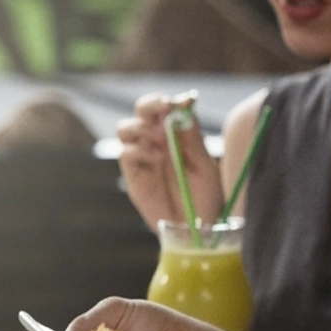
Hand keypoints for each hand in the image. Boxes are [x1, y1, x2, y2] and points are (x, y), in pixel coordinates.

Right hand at [117, 92, 223, 229]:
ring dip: (142, 128)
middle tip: (164, 109)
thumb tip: (186, 103)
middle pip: (142, 110)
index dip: (171, 100)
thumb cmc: (205, 197)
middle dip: (150, 105)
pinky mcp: (134, 175)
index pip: (166, 106)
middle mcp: (157, 141)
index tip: (184, 101)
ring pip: (126, 127)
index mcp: (177, 134)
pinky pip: (125, 153)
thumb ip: (192, 138)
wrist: (197, 229)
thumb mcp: (204, 165)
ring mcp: (143, 157)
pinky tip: (156, 158)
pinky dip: (138, 150)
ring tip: (160, 140)